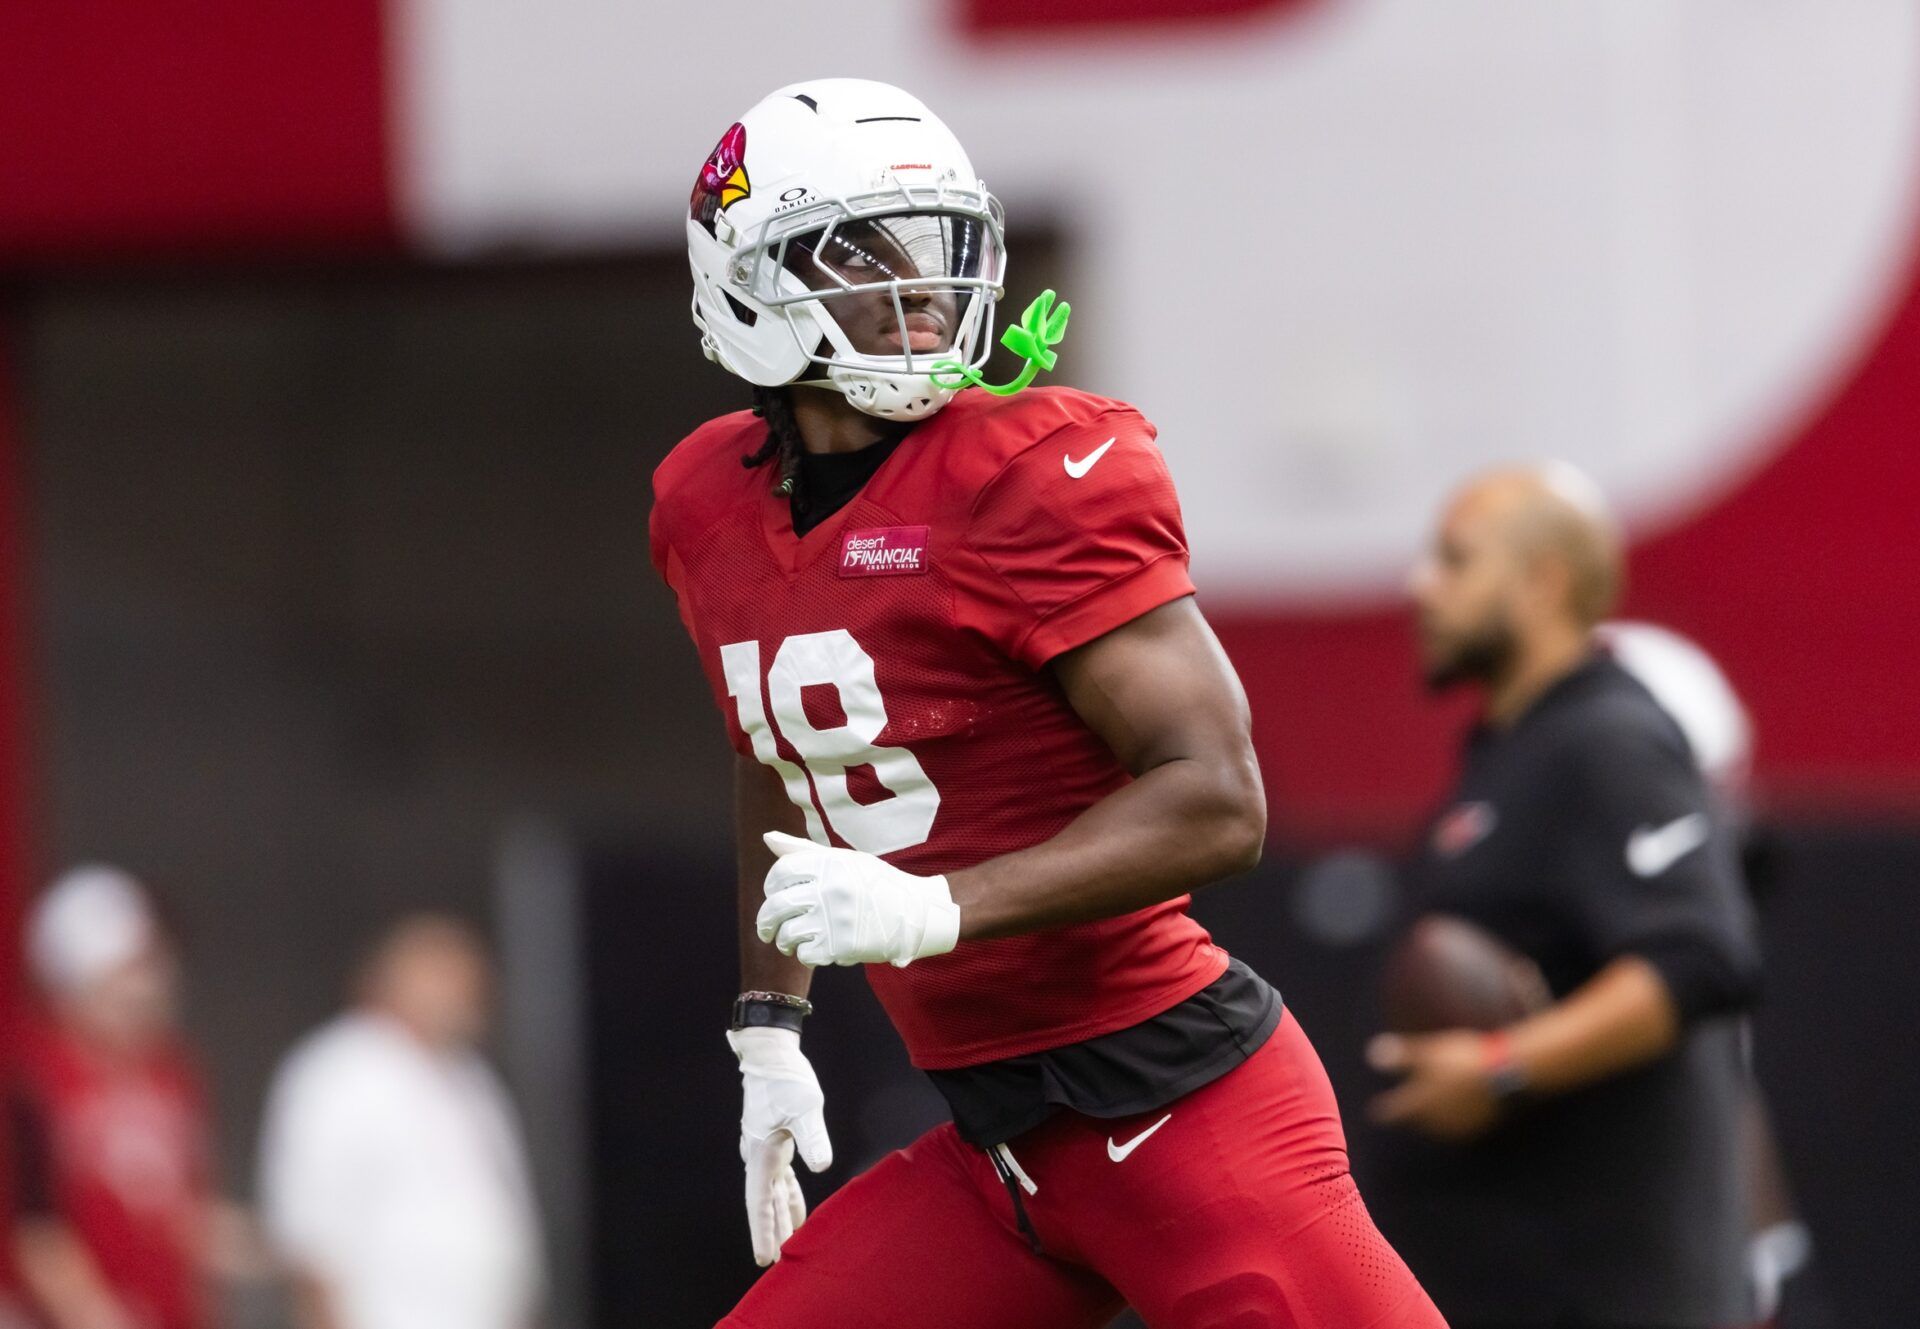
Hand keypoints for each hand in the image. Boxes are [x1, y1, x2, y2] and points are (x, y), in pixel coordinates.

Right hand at [727, 1026, 832, 1266]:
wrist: (770, 1054)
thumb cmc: (785, 1078)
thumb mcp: (804, 1106)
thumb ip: (813, 1137)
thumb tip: (822, 1166)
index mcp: (762, 1154)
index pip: (761, 1203)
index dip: (762, 1232)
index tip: (763, 1259)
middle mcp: (760, 1157)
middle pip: (766, 1205)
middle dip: (771, 1233)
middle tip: (775, 1265)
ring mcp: (766, 1151)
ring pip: (773, 1194)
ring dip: (780, 1219)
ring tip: (786, 1247)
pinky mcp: (776, 1143)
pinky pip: (782, 1180)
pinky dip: (790, 1198)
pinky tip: (798, 1214)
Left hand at [757, 832, 960, 967]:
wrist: (916, 912)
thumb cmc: (876, 884)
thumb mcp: (844, 860)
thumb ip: (804, 850)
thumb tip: (768, 838)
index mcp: (829, 863)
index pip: (781, 872)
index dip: (770, 886)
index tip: (773, 896)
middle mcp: (830, 887)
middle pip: (776, 906)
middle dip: (765, 922)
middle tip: (766, 930)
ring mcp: (835, 918)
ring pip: (787, 934)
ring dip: (784, 942)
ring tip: (790, 943)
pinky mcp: (842, 946)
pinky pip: (805, 954)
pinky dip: (805, 955)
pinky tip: (815, 950)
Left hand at [1366, 1030, 1503, 1141]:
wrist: (1504, 1075)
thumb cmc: (1461, 1061)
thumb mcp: (1428, 1053)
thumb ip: (1401, 1057)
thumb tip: (1371, 1055)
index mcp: (1419, 1103)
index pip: (1394, 1111)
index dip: (1384, 1111)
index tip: (1375, 1113)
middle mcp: (1434, 1122)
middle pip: (1416, 1121)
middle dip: (1411, 1115)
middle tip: (1406, 1109)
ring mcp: (1456, 1128)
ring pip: (1437, 1126)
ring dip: (1432, 1119)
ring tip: (1432, 1109)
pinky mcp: (1476, 1130)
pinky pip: (1457, 1128)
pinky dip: (1453, 1120)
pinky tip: (1456, 1111)